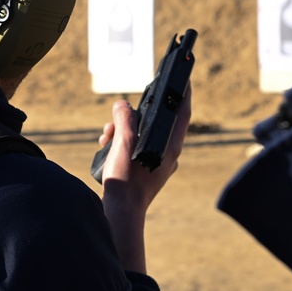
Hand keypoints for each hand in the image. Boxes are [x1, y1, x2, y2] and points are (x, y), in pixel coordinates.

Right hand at [98, 83, 191, 272]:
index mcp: (171, 146)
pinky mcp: (144, 170)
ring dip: (121, 130)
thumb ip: (124, 119)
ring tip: (106, 136)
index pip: (182, 112)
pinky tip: (106, 146)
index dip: (184, 92)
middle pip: (154, 122)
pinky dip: (120, 143)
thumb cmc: (127, 180)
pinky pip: (133, 147)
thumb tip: (122, 106)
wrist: (120, 213)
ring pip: (140, 134)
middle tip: (118, 116)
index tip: (186, 77)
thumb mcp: (124, 142)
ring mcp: (156, 163)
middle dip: (132, 116)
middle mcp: (167, 154)